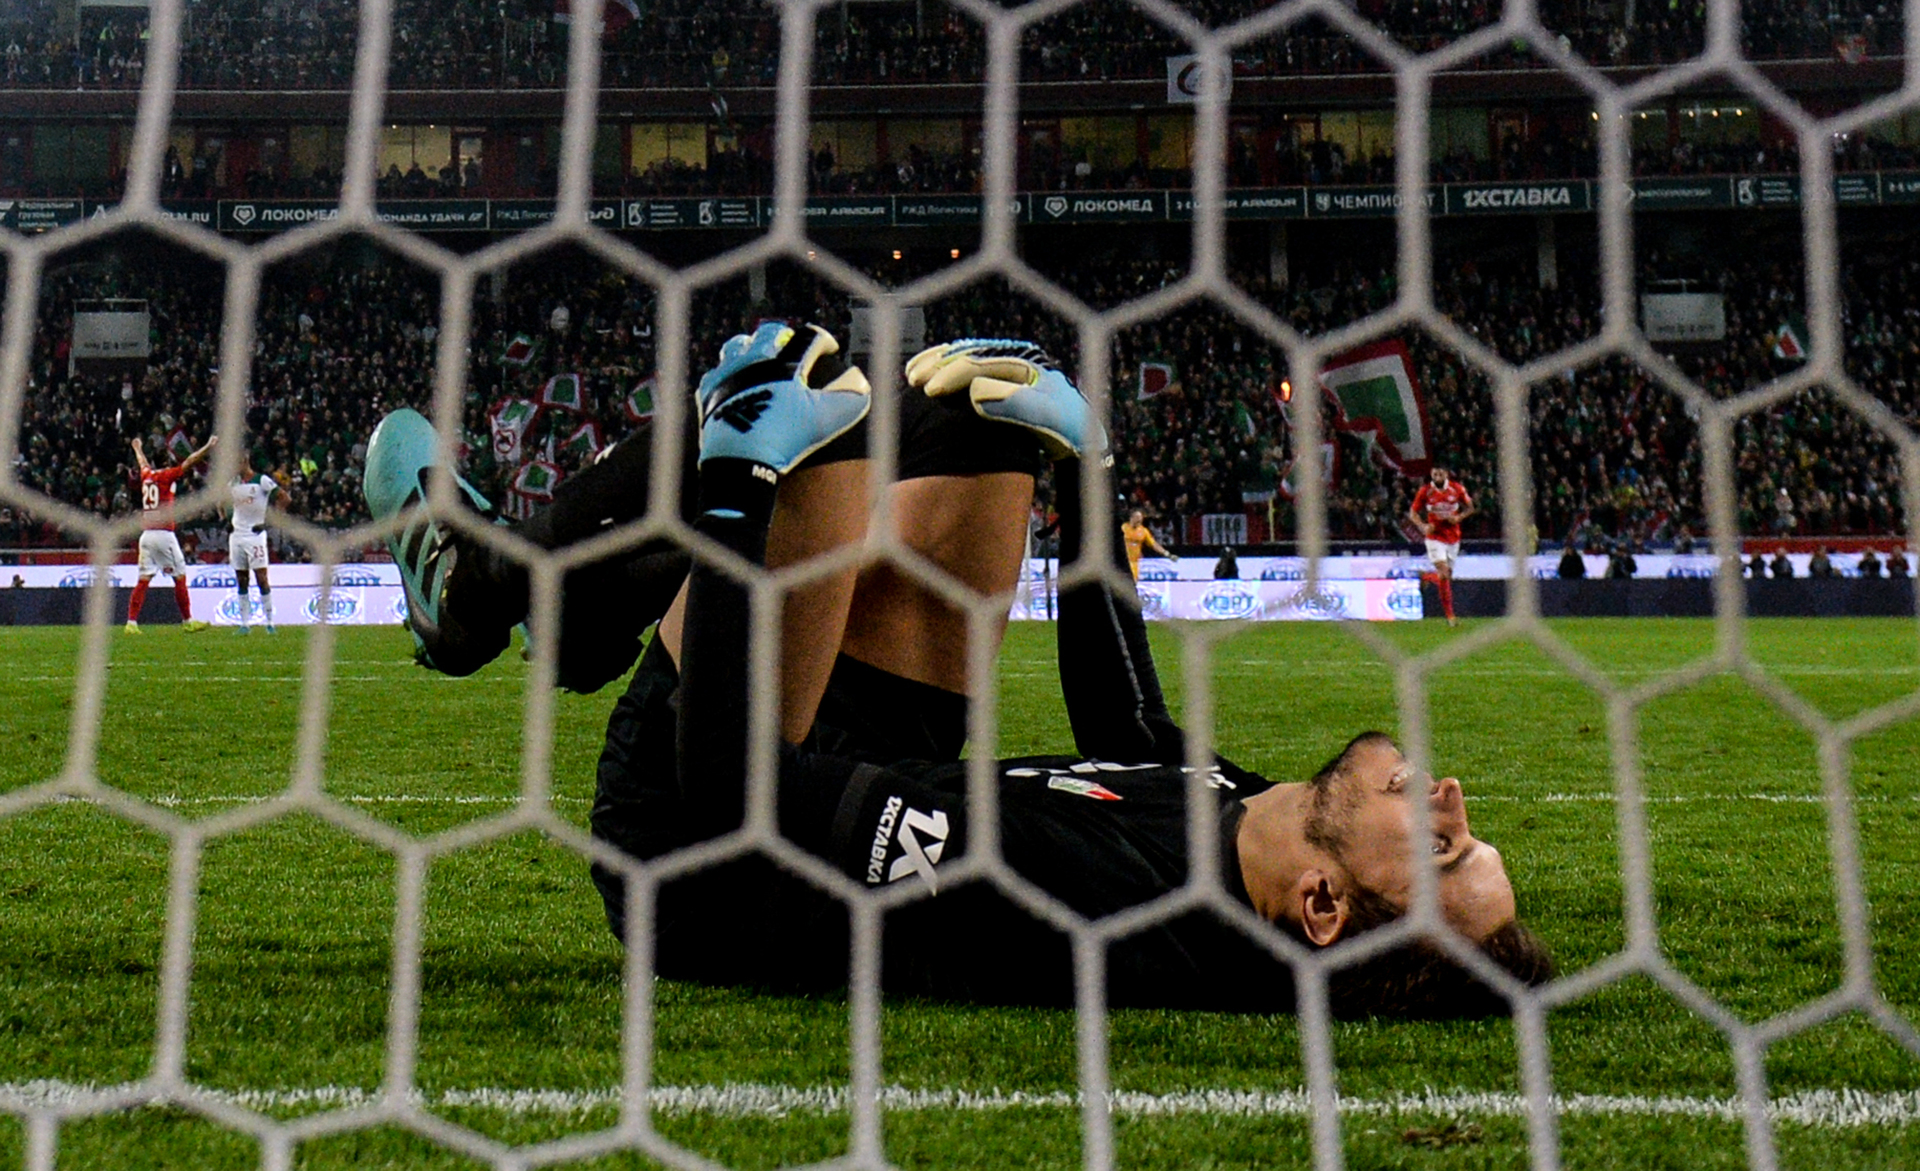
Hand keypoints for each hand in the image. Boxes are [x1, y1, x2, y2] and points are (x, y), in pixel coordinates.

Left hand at [696, 321, 870, 473]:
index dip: (823, 341)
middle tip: (793, 344)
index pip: (808, 338)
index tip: (830, 348)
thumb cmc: (784, 439)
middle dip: (786, 336)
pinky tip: (733, 384)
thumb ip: (849, 401)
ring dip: (751, 347)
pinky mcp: (708, 393)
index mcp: (784, 363)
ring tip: (758, 356)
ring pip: (738, 346)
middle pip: (770, 333)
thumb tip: (861, 386)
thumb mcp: (824, 422)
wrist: (739, 461)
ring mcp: (727, 374)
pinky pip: (715, 374)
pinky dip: (727, 374)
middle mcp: (753, 360)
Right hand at [906, 338, 1103, 460]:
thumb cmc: (1067, 431)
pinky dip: (942, 369)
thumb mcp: (1048, 419)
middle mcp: (1013, 355)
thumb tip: (975, 392)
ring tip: (911, 377)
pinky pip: (964, 367)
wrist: (1079, 440)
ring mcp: (1005, 365)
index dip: (953, 373)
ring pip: (963, 356)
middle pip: (968, 354)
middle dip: (939, 366)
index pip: (981, 361)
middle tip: (914, 382)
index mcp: (1025, 360)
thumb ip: (1015, 405)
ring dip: (936, 364)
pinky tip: (922, 375)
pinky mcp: (997, 378)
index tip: (931, 391)